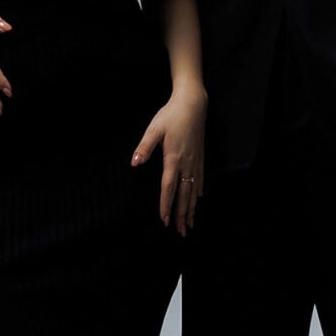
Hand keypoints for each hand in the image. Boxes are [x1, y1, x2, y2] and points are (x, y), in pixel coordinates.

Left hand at [131, 86, 205, 233]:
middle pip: (184, 194)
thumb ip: (144, 147)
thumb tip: (134, 163)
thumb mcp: (154, 129)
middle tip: (181, 231)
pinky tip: (199, 199)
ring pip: (194, 190)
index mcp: (173, 158)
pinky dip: (199, 191)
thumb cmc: (171, 115)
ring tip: (190, 223)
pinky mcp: (200, 156)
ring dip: (192, 207)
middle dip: (182, 214)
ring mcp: (195, 160)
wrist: (193, 103)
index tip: (165, 220)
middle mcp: (186, 163)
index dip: (166, 205)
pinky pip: (201, 178)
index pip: (168, 187)